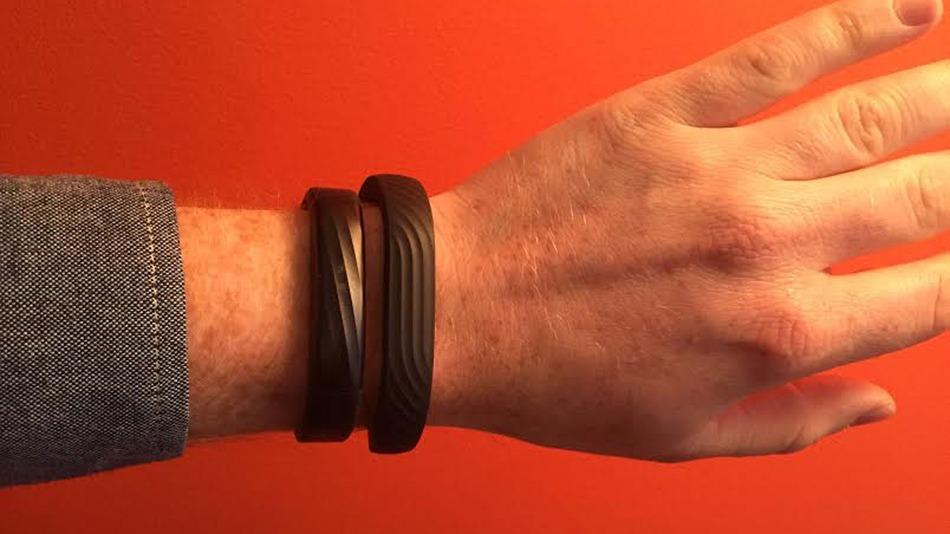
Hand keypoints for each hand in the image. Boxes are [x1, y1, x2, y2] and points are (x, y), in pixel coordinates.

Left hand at [426, 0, 947, 459]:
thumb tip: (881, 403)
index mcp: (778, 333)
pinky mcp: (664, 113)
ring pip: (872, 116)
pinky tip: (914, 9)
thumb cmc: (558, 381)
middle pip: (924, 193)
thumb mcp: (682, 436)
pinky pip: (779, 55)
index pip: (927, 295)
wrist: (456, 314)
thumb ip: (794, 422)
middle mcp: (767, 246)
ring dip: (946, 95)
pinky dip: (857, 23)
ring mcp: (717, 169)